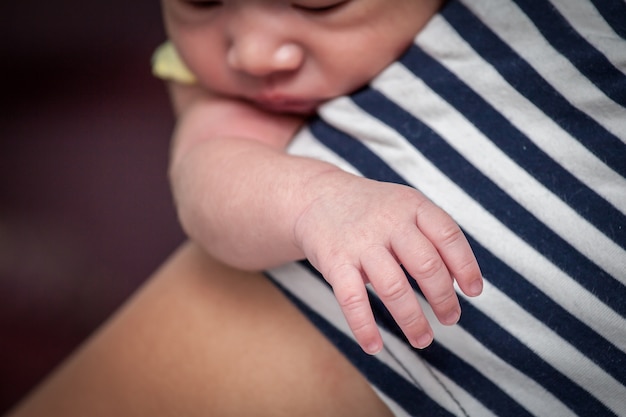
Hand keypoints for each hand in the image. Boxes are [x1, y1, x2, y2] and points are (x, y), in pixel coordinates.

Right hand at [294, 171, 482, 353]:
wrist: (316, 197)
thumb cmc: (370, 210)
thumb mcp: (403, 207)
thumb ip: (430, 236)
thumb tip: (460, 280)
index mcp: (411, 205)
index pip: (448, 236)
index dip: (465, 267)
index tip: (473, 292)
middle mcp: (388, 221)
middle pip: (427, 265)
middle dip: (444, 299)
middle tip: (451, 319)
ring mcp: (360, 241)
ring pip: (394, 288)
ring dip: (413, 320)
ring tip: (423, 339)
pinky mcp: (334, 261)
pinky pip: (352, 299)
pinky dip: (364, 327)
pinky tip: (374, 346)